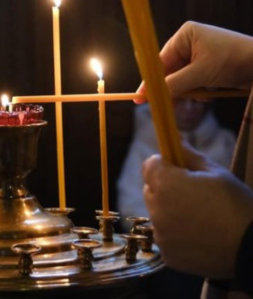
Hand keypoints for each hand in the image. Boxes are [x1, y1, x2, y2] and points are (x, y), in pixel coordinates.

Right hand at [136, 21, 252, 100]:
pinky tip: (207, 93)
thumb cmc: (235, 60)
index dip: (151, 80)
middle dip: (173, 87)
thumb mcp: (202, 73)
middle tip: (169, 104)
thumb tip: (151, 95)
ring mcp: (199, 53)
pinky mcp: (208, 65)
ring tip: (201, 95)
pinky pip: (192, 80)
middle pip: (169, 70)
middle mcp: (189, 42)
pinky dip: (197, 90)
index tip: (140, 97)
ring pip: (181, 78)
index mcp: (185, 35)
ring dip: (188, 90)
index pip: (161, 60)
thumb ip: (175, 84)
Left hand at [143, 146, 252, 278]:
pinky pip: (165, 236)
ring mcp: (160, 233)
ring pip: (157, 214)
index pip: (149, 165)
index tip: (179, 169)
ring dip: (170, 211)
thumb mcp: (217, 173)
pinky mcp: (167, 254)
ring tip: (200, 217)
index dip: (164, 164)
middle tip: (193, 194)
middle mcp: (156, 208)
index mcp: (166, 184)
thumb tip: (175, 138)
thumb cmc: (236, 205)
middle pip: (151, 189)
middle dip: (166, 188)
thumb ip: (189, 155)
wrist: (252, 249)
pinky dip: (176, 234)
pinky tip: (200, 235)